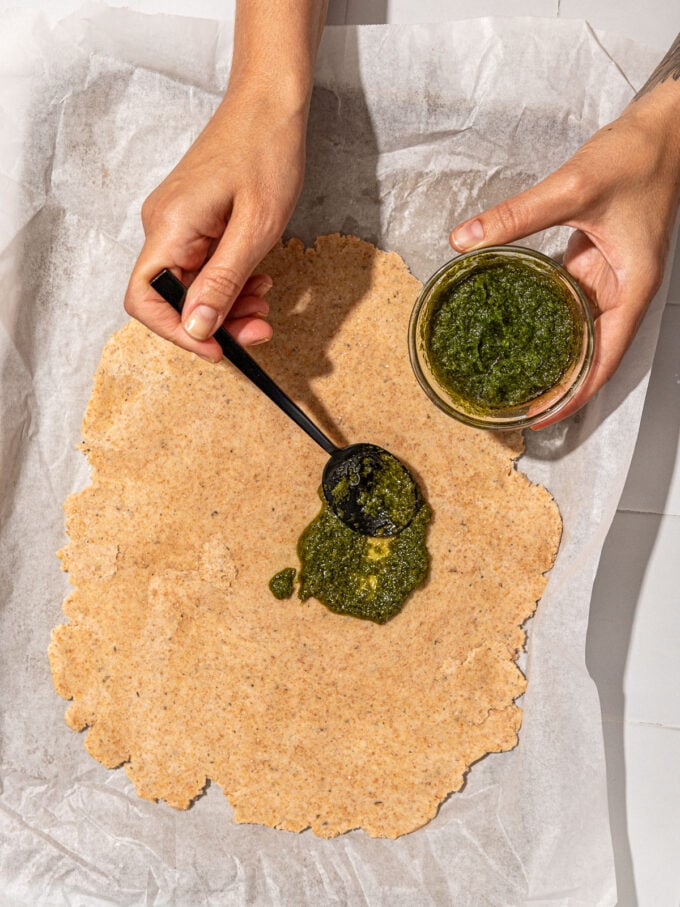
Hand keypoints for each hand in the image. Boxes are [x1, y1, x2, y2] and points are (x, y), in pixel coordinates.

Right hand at [124, 85, 307, 361]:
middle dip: (217, 323)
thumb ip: (223, 282)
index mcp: (170, 227)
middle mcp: (164, 227)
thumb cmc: (266, 151)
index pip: (146, 299)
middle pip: (173, 299)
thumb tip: (196, 329)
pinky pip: (204, 267)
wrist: (270, 103)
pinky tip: (259, 282)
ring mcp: (177, 224)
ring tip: (265, 305)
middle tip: (260, 329)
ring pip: (192, 287)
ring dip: (228, 306)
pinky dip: (231, 283)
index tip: (217, 349)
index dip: (177, 333)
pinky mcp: (193, 222)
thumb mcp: (255, 227)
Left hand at [450, 88, 679, 427]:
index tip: (542, 419)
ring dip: (552, 356)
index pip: (605, 359)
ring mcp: (609, 279)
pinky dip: (548, 320)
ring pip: (581, 332)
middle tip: (514, 406)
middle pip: (592, 355)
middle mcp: (623, 292)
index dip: (574, 394)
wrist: (663, 128)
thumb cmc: (637, 157)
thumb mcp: (573, 188)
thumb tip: (465, 240)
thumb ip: (517, 216)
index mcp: (632, 287)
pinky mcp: (595, 264)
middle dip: (558, 384)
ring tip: (513, 379)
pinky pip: (570, 303)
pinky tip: (519, 329)